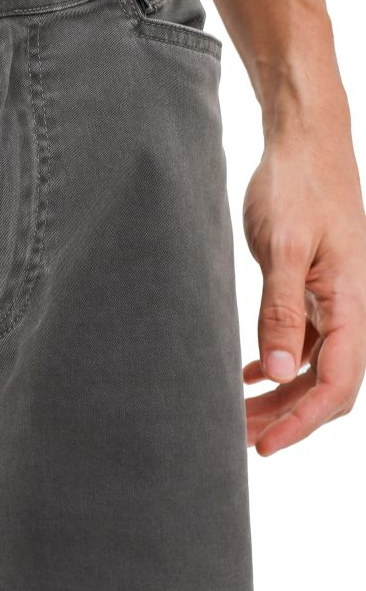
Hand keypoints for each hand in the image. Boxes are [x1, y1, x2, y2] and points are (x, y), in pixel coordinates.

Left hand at [242, 130, 365, 454]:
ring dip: (280, 394)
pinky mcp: (314, 286)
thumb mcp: (282, 247)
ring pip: (314, 365)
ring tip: (238, 414)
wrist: (305, 143)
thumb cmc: (295, 186)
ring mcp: (333, 298)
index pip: (339, 384)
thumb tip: (282, 373)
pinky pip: (305, 339)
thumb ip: (280, 310)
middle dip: (287, 417)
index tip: (265, 446)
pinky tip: (251, 373)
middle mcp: (350, 307)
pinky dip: (280, 361)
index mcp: (351, 302)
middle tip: (239, 438)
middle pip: (327, 384)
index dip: (303, 422)